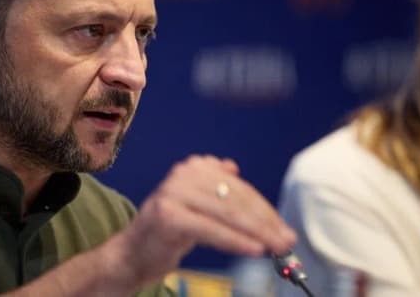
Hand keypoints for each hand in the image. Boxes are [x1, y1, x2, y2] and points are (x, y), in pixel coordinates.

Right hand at [113, 154, 296, 284]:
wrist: (132, 253)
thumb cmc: (168, 231)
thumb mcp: (193, 204)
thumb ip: (213, 187)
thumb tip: (232, 167)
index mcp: (192, 167)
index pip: (238, 189)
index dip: (264, 210)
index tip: (285, 228)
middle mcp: (182, 174)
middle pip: (235, 199)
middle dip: (265, 222)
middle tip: (287, 240)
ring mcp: (173, 193)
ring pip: (227, 214)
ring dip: (257, 233)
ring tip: (276, 247)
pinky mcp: (168, 215)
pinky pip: (211, 230)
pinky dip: (236, 241)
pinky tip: (254, 249)